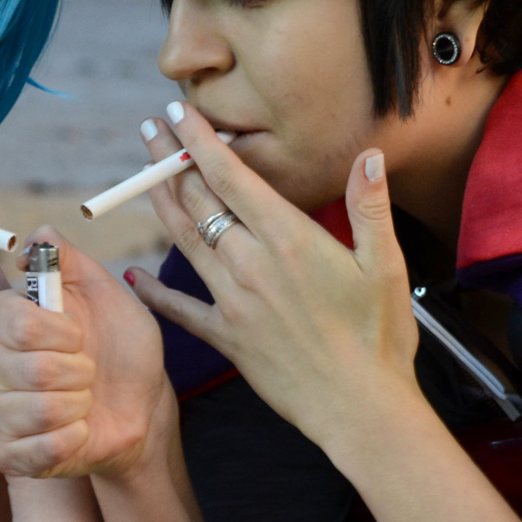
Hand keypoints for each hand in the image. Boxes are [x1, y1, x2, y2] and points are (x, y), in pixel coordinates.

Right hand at [0, 230, 172, 478]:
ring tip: (83, 401)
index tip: (79, 335)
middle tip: (87, 372)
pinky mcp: (6, 454)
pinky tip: (78, 431)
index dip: (56, 331)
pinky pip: (37, 450)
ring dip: (79, 406)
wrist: (141, 405)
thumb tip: (36, 237)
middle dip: (78, 371)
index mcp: (0, 319)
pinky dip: (73, 439)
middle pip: (27, 368)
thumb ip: (69, 257)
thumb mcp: (105, 291)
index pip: (8, 320)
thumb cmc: (119, 346)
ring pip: (35, 411)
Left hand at [125, 105, 422, 457]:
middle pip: (199, 200)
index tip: (177, 110)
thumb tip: (370, 155)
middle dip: (170, 160)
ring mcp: (234, 301)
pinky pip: (181, 309)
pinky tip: (134, 274)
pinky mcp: (227, 338)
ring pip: (184, 240)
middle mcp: (252, 264)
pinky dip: (155, 291)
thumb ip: (370, 207)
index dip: (200, 140)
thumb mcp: (386, 266)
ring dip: (160, 202)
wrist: (363, 411)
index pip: (231, 176)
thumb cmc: (382, 338)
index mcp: (289, 239)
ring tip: (141, 173)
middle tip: (150, 129)